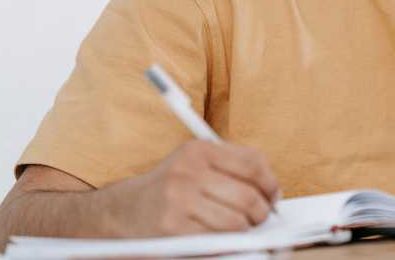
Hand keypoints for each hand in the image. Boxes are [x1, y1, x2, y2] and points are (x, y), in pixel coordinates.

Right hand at [112, 139, 280, 235]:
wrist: (120, 212)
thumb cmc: (167, 189)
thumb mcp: (195, 164)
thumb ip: (232, 166)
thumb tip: (272, 188)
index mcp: (198, 151)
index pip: (252, 164)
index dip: (271, 183)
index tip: (274, 196)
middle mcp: (189, 172)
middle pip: (248, 196)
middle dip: (261, 212)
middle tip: (260, 218)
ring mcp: (180, 201)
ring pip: (236, 222)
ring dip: (244, 231)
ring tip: (240, 229)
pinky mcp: (173, 229)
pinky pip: (216, 241)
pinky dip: (226, 244)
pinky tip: (223, 240)